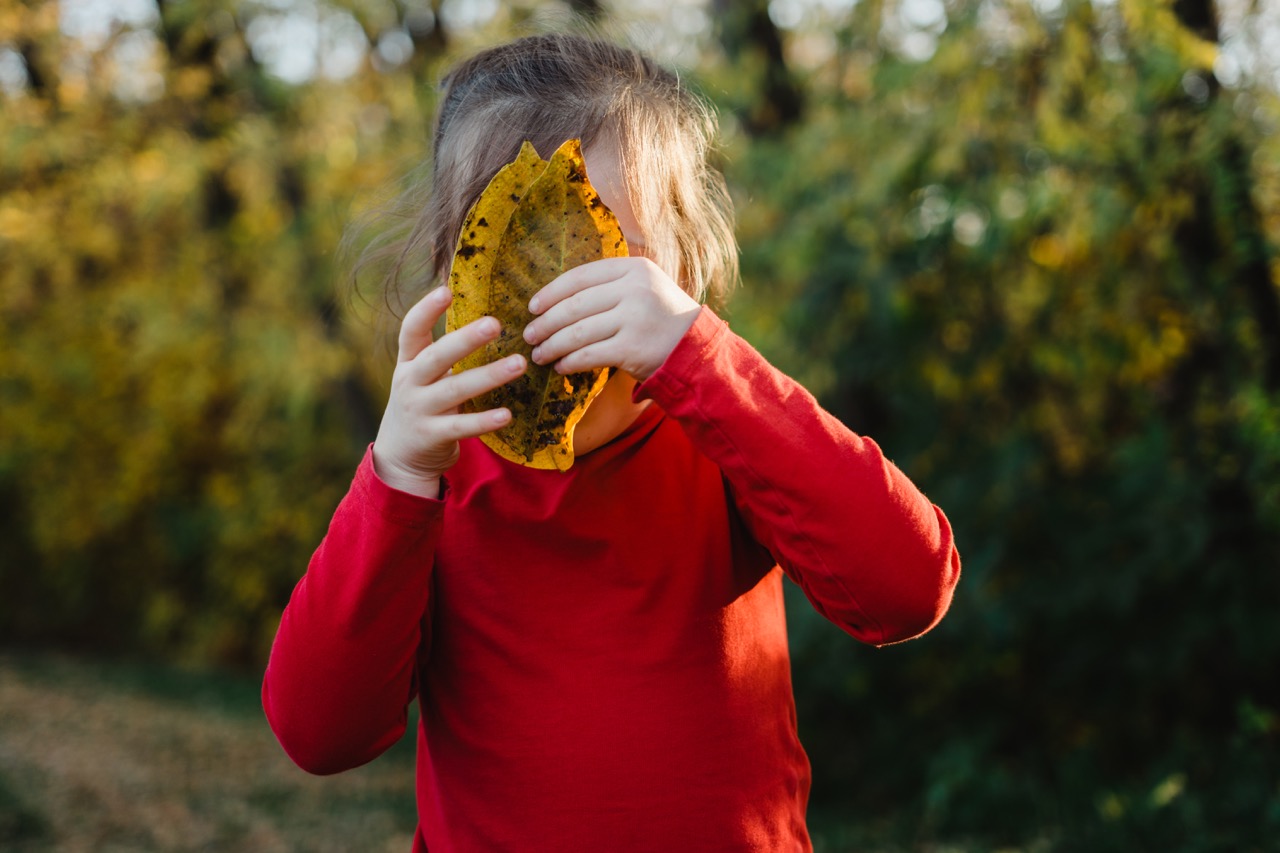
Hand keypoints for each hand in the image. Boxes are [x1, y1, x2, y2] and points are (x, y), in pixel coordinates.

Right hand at [372, 287, 526, 497]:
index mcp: (408, 362)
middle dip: (465, 340)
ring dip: (489, 376)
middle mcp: (409, 383)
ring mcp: (419, 410)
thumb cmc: (423, 404)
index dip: (426, 310)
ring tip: (519, 364)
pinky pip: (462, 427)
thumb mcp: (422, 376)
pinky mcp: (432, 436)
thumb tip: (484, 318)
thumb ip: (442, 353)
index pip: (411, 330)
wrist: (401, 455)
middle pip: (436, 357)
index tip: (446, 290)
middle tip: (495, 323)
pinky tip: (507, 414)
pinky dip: (485, 421)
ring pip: (455, 390)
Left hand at [522, 257, 700, 380]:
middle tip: (529, 335)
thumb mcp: (645, 289)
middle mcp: (635, 289)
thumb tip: (557, 297)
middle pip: (575, 305)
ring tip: (539, 355)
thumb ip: (611, 285)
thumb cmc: (663, 321)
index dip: (552, 292)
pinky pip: (589, 355)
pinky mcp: (633, 348)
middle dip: (546, 323)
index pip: (581, 277)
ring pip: (578, 331)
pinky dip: (569, 362)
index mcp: (635, 268)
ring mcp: (635, 318)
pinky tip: (560, 367)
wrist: (698, 351)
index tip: (533, 307)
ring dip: (553, 345)